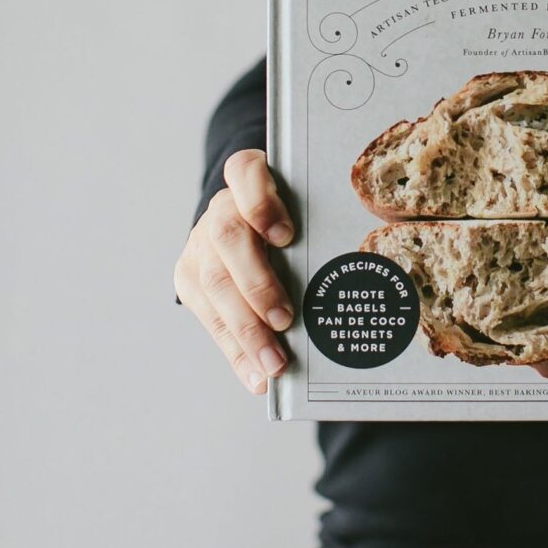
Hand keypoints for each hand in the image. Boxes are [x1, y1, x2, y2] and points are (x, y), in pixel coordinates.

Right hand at [174, 150, 295, 393]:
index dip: (261, 202)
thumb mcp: (303, 208)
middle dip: (257, 284)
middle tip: (286, 319)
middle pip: (228, 238)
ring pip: (215, 283)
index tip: (285, 235)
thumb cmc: (292, 216)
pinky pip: (208, 317)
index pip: (245, 171)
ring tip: (274, 364)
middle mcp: (220, 207)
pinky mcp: (188, 275)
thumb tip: (359, 271)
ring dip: (247, 330)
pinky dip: (235, 351)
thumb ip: (315, 223)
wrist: (245, 220)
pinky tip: (256, 376)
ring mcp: (199, 242)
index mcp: (250, 177)